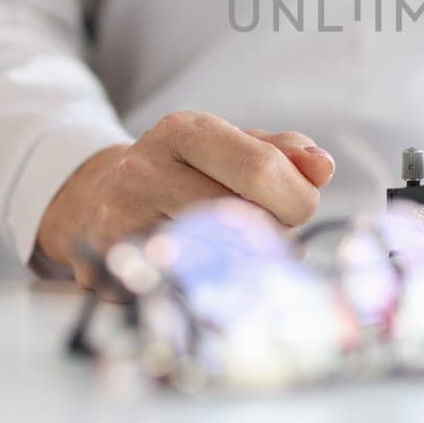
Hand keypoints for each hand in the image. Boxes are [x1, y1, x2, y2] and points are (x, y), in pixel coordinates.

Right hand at [35, 111, 334, 287]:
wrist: (99, 201)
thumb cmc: (186, 173)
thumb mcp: (233, 148)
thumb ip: (285, 154)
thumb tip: (323, 167)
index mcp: (182, 130)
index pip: (261, 169)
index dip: (296, 199)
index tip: (299, 210)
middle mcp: (143, 171)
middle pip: (237, 217)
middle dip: (272, 235)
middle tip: (272, 238)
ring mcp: (118, 223)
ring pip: (210, 260)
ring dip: (242, 267)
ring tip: (241, 256)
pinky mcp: (105, 272)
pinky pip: (177, 292)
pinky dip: (205, 292)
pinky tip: (208, 280)